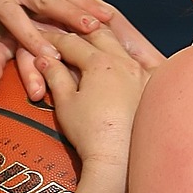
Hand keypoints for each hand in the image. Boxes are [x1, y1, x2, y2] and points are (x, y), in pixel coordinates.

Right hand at [36, 26, 151, 174]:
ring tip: (88, 41)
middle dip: (78, 32)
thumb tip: (44, 59)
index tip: (42, 38)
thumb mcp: (65, 102)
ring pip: (119, 44)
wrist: (117, 160)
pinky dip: (121, 55)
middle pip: (98, 34)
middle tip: (65, 34)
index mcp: (100, 62)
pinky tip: (115, 59)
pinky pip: (136, 61)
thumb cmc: (92, 135)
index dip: (53, 39)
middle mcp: (124, 62)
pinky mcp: (149, 88)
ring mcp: (140, 73)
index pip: (71, 42)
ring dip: (101, 39)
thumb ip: (55, 75)